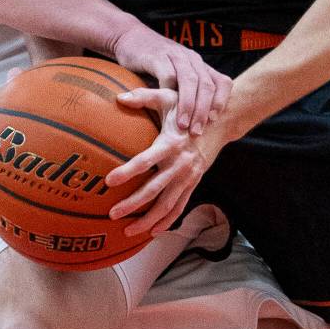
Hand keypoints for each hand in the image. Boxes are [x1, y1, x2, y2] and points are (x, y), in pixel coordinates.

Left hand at [105, 87, 226, 235]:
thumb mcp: (168, 97)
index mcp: (170, 144)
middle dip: (132, 204)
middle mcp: (179, 164)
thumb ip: (143, 97)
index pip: (145, 161)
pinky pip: (179, 207)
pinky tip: (152, 232)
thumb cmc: (189, 107)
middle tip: (113, 213)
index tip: (109, 181)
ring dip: (148, 220)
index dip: (127, 172)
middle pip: (153, 189)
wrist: (220, 122)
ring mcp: (188, 177)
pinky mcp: (193, 184)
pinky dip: (167, 221)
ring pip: (166, 205)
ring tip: (128, 230)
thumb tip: (118, 96)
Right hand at [111, 22, 231, 135]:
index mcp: (200, 65)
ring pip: (189, 81)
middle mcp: (191, 59)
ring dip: (188, 105)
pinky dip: (168, 91)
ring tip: (182, 125)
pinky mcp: (157, 56)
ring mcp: (175, 56)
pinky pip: (167, 74)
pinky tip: (164, 106)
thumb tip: (199, 123)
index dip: (221, 101)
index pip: (222, 81)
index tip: (215, 120)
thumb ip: (186, 92)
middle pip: (206, 85)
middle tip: (197, 131)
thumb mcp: (176, 75)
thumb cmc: (155, 63)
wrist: (130, 37)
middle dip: (204, 110)